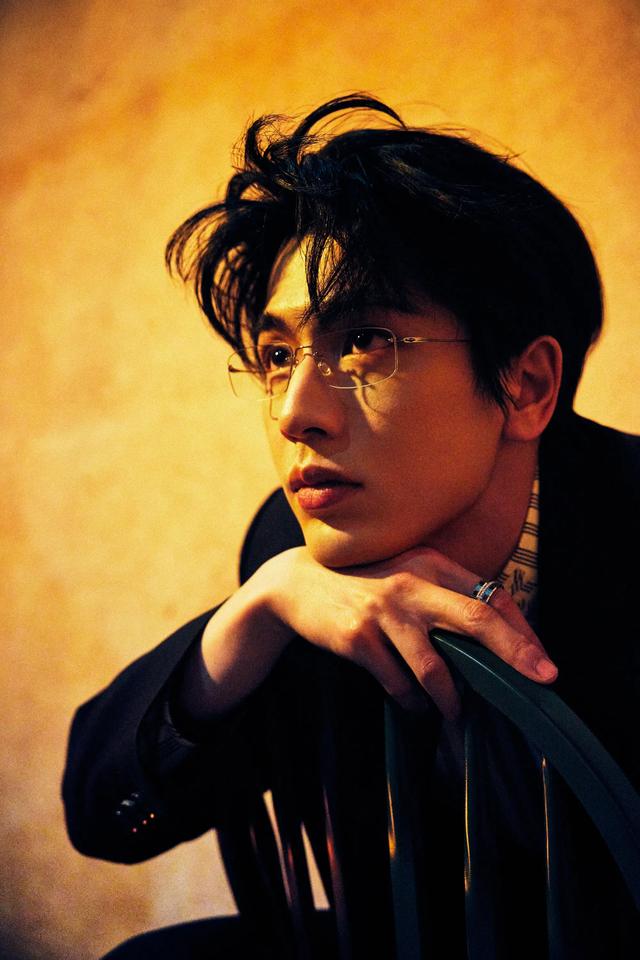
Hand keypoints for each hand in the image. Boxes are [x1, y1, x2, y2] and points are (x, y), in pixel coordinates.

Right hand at [261, 545, 556, 720]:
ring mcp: (384, 611)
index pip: (490, 596)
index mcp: (431, 564)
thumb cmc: (366, 583)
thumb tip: (500, 638)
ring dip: (452, 700)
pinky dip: (412, 701)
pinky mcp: (358, 638)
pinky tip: (413, 703)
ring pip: (436, 668)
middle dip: (515, 655)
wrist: (297, 584)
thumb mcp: (408, 574)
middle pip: (478, 620)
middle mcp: (412, 583)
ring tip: (455, 713)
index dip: (522, 632)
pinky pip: (399, 684)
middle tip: (541, 681)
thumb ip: (447, 596)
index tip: (542, 663)